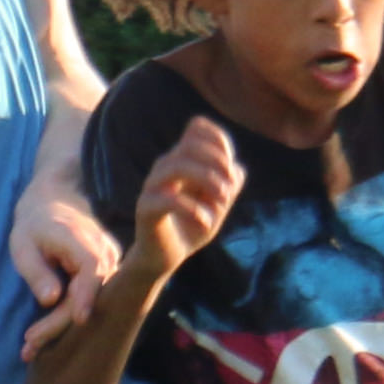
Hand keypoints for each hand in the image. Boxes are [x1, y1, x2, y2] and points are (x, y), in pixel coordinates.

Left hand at [12, 170, 121, 360]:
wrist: (55, 202)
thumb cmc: (35, 224)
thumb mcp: (23, 245)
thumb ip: (37, 272)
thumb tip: (51, 299)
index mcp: (82, 240)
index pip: (91, 270)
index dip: (86, 296)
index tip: (79, 320)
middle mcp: (104, 251)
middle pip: (90, 294)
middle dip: (61, 323)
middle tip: (29, 347)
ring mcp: (109, 262)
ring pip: (92, 300)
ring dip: (63, 325)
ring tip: (31, 348)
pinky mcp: (106, 273)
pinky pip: (91, 297)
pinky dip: (68, 316)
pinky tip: (45, 335)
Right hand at [136, 117, 240, 269]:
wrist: (167, 256)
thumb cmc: (193, 225)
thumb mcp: (219, 204)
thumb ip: (230, 184)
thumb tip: (237, 170)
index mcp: (183, 158)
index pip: (197, 127)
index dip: (220, 141)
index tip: (231, 170)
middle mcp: (165, 166)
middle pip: (190, 145)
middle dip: (218, 164)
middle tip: (229, 191)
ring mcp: (152, 186)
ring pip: (177, 166)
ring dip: (207, 181)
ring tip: (222, 202)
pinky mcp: (146, 208)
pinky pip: (167, 199)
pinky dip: (192, 209)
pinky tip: (205, 221)